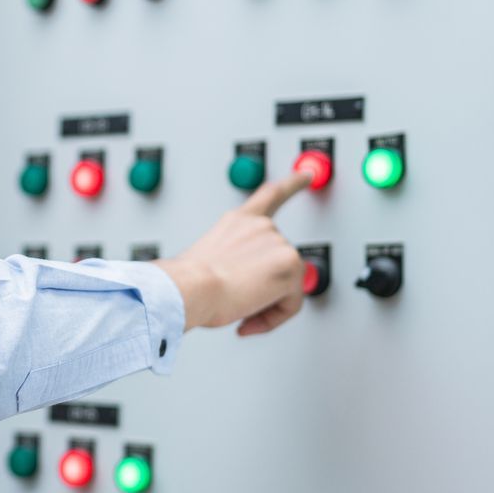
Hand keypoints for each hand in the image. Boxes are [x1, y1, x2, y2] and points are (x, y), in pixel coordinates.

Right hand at [155, 171, 310, 336]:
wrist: (188, 287)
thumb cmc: (187, 281)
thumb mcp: (207, 261)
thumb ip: (233, 263)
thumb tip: (245, 286)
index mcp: (238, 222)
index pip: (270, 196)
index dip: (292, 184)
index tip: (306, 174)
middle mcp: (261, 226)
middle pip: (279, 264)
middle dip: (263, 287)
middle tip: (238, 302)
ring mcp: (278, 242)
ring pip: (286, 286)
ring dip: (265, 303)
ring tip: (237, 308)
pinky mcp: (289, 264)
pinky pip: (291, 302)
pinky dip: (273, 316)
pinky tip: (249, 317)